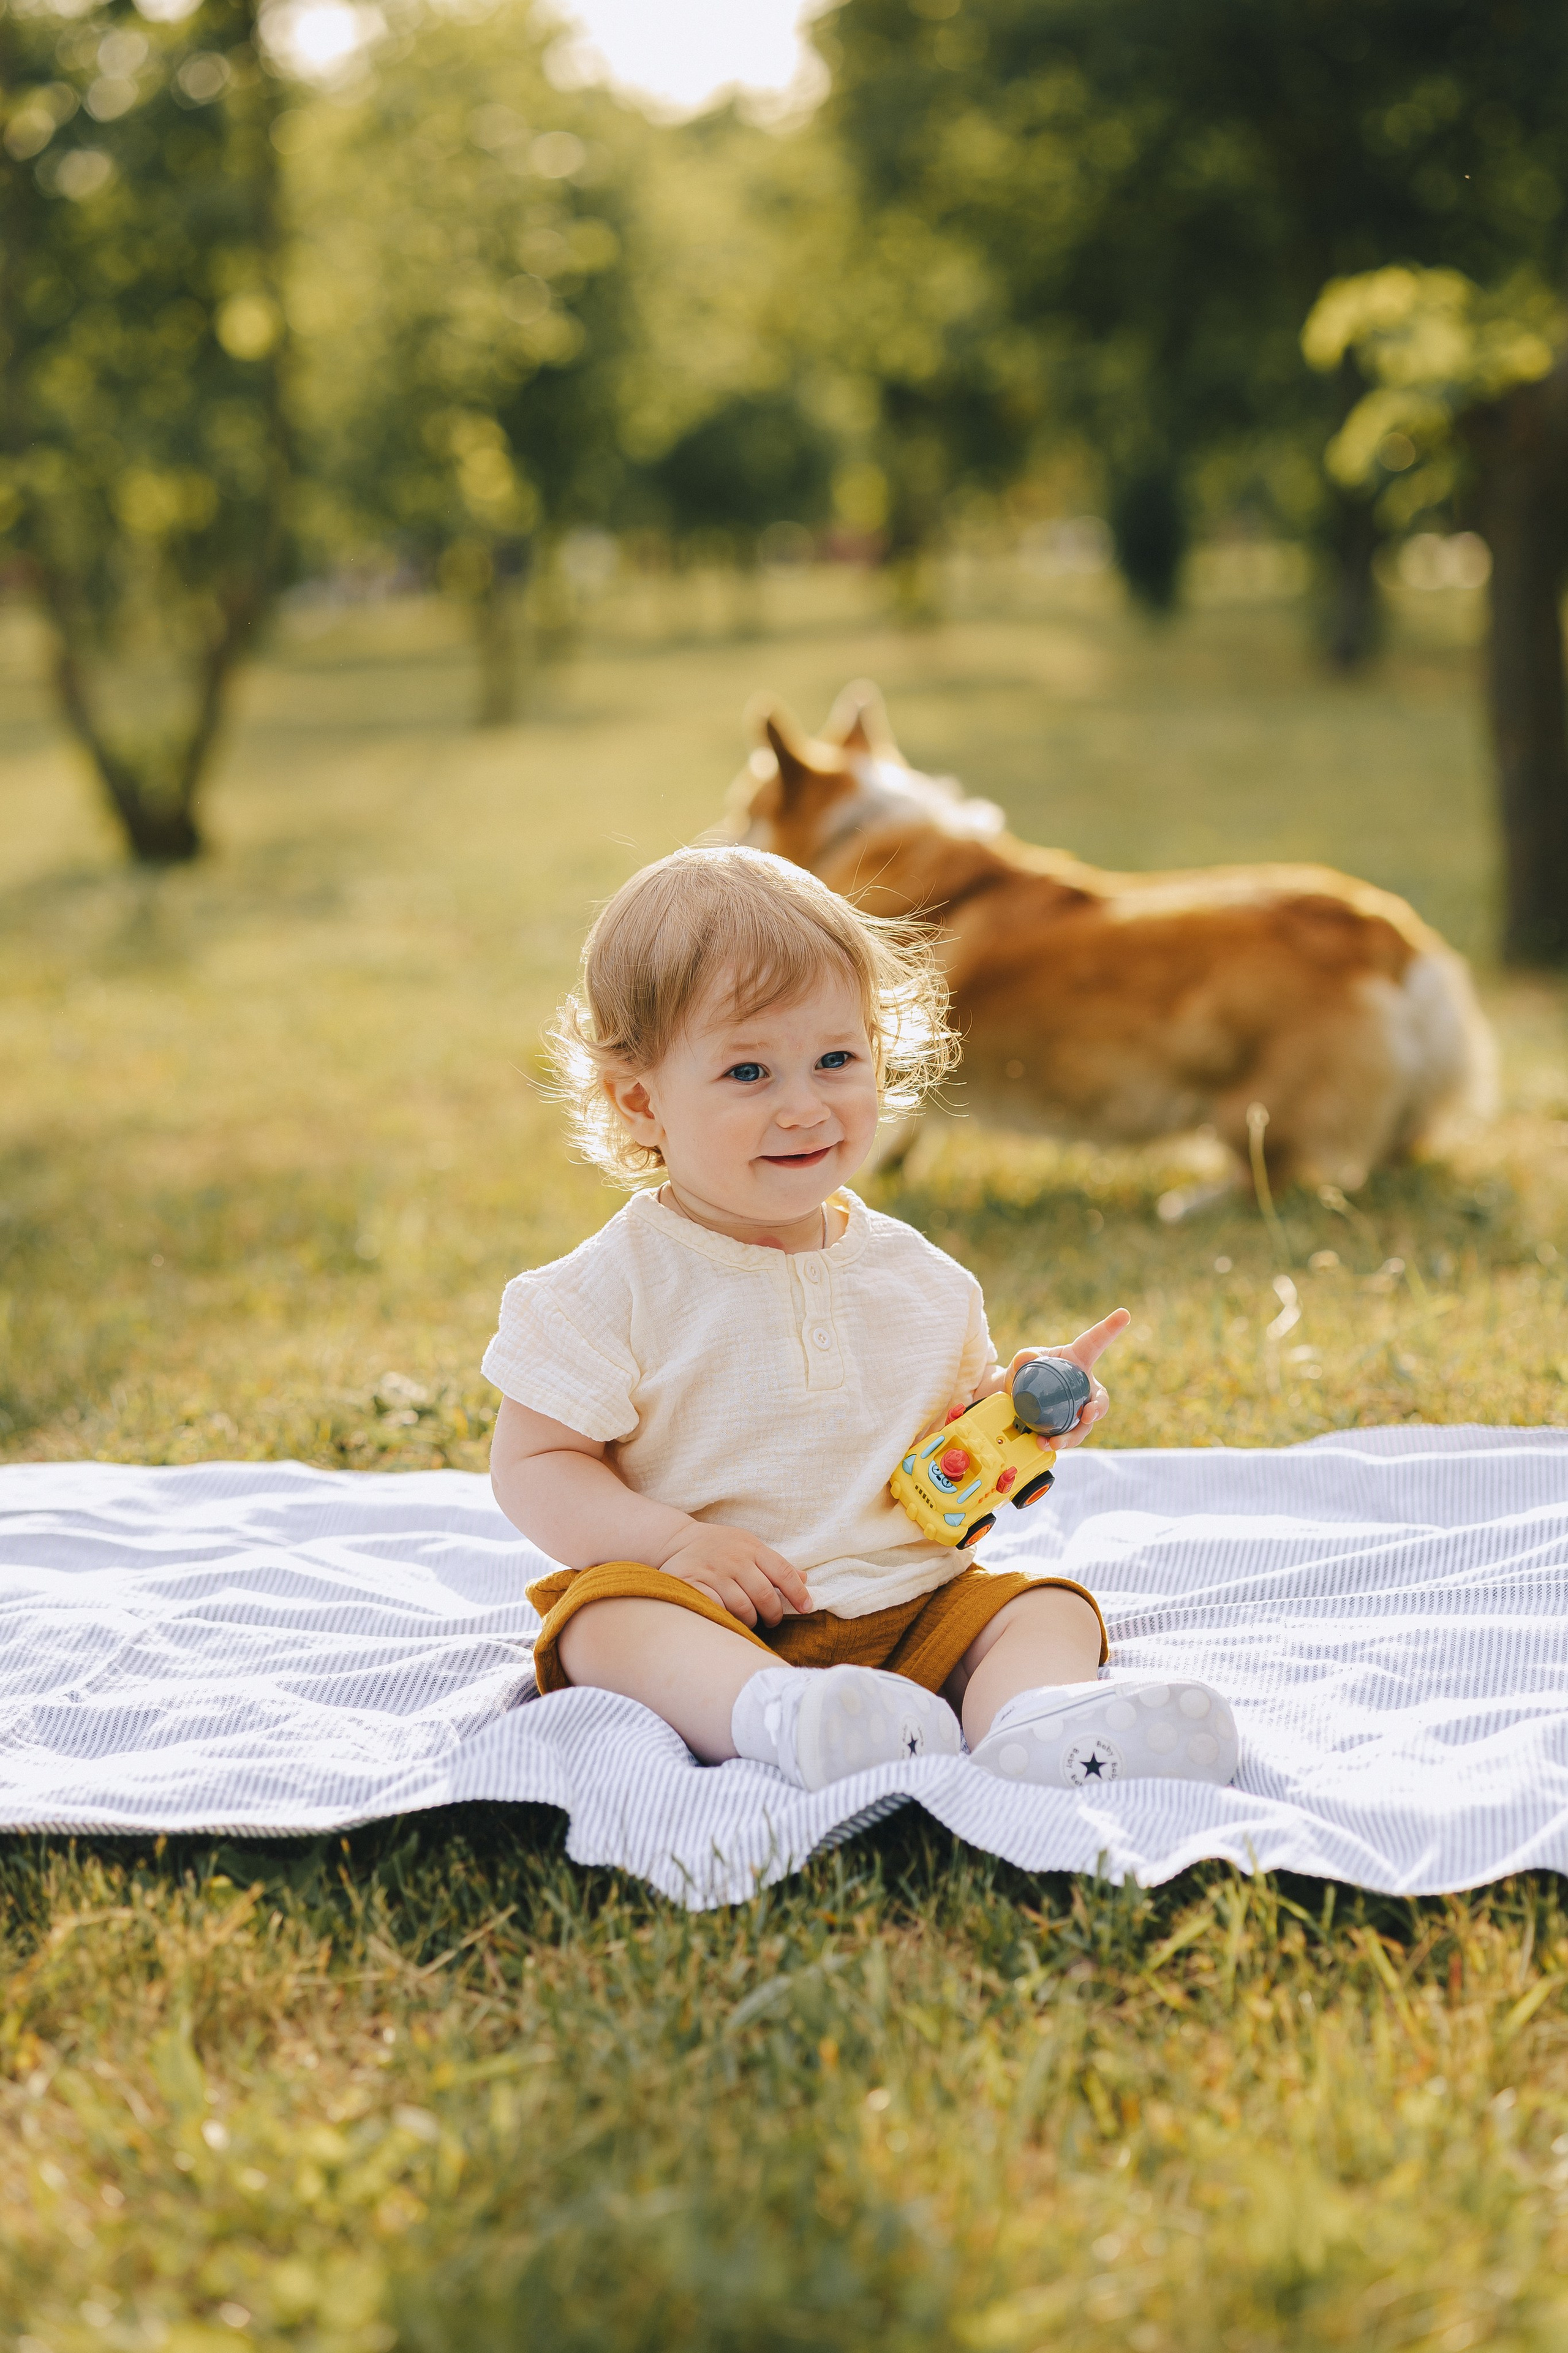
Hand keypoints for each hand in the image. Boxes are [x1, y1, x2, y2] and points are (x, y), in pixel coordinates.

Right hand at [655, 1523, 811, 1627]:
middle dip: (773, 1614)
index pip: (783, 1573)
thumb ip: (775, 1564)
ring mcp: (714, 1572)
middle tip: (772, 1620)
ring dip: (750, 1620)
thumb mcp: (749, 1546)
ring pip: (743, 1607)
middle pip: (765, 1595)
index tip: (807, 1608)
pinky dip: (726, 1617)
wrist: (676, 1539)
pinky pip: (718, 1609)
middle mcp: (735, 1559)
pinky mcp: (694, 1584)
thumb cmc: (720, 1547)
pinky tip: (727, 1618)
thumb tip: (804, 1579)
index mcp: (752, 1548)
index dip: (798, 1593)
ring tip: (749, 1621)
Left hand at [1007, 1308, 1130, 1451]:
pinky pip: (1069, 1437)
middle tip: (1088, 1415)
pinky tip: (1043, 1444)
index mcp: (1077, 1359)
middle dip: (1098, 1409)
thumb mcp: (1021, 1362)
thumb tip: (1026, 1359)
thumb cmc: (1025, 1373)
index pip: (1095, 1342)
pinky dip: (1058, 1443)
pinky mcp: (1069, 1427)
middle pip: (1100, 1399)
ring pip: (1085, 1426)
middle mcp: (1084, 1386)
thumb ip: (1023, 1359)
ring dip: (1073, 1435)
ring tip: (1055, 1442)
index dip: (1110, 1328)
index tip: (1124, 1313)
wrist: (1013, 1398)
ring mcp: (1079, 1409)